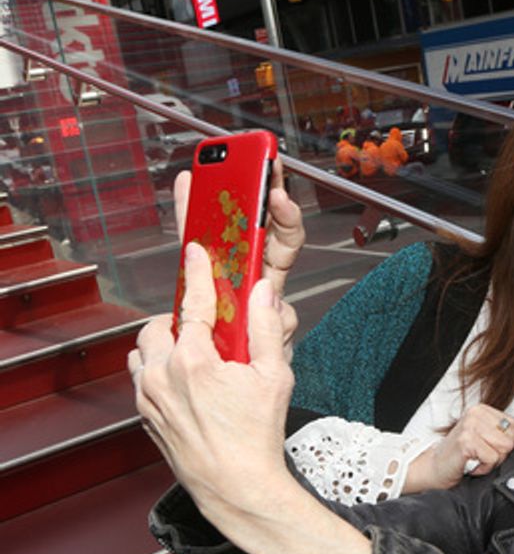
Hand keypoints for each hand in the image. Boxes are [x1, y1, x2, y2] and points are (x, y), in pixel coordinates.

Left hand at [130, 241, 369, 553]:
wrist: (235, 486)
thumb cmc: (257, 435)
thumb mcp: (275, 378)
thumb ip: (267, 329)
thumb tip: (261, 292)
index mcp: (194, 361)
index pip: (192, 303)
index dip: (196, 273)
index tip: (195, 252)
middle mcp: (162, 375)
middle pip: (156, 326)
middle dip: (176, 320)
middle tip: (203, 328)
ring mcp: (148, 398)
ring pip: (141, 352)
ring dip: (161, 346)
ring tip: (190, 355)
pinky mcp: (143, 416)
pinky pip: (139, 379)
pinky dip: (155, 371)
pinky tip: (183, 382)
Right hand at [173, 158, 302, 352]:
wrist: (228, 394)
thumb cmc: (257, 370)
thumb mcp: (273, 354)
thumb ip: (274, 328)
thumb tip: (273, 305)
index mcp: (271, 286)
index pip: (285, 242)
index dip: (285, 218)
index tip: (279, 196)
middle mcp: (251, 275)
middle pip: (252, 225)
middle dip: (252, 188)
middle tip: (248, 159)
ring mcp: (225, 278)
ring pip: (218, 233)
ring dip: (211, 200)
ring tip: (202, 173)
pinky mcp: (201, 284)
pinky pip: (193, 249)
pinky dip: (190, 219)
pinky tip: (187, 189)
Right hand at [406, 404, 513, 491]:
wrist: (434, 468)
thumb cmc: (460, 456)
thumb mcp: (483, 437)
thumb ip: (502, 433)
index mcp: (483, 409)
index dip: (506, 444)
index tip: (488, 448)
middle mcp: (476, 413)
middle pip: (512, 438)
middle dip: (500, 453)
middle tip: (481, 455)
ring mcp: (471, 425)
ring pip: (504, 449)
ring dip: (491, 461)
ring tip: (476, 459)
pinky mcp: (467, 440)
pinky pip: (492, 458)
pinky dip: (484, 468)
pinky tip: (471, 464)